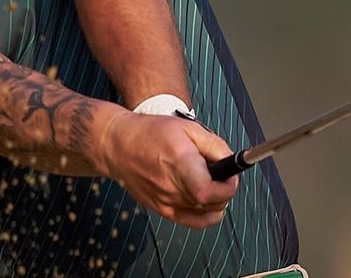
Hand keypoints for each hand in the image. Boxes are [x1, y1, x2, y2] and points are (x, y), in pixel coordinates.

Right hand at [96, 112, 238, 228]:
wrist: (118, 145)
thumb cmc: (150, 133)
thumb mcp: (188, 128)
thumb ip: (215, 145)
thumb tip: (232, 161)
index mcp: (179, 163)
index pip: (209, 191)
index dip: (227, 187)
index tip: (230, 176)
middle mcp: (171, 186)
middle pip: (212, 203)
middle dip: (224, 190)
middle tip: (220, 174)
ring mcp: (165, 201)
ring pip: (205, 212)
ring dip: (215, 199)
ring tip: (206, 180)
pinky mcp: (161, 210)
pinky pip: (193, 222)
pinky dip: (207, 215)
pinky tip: (207, 202)